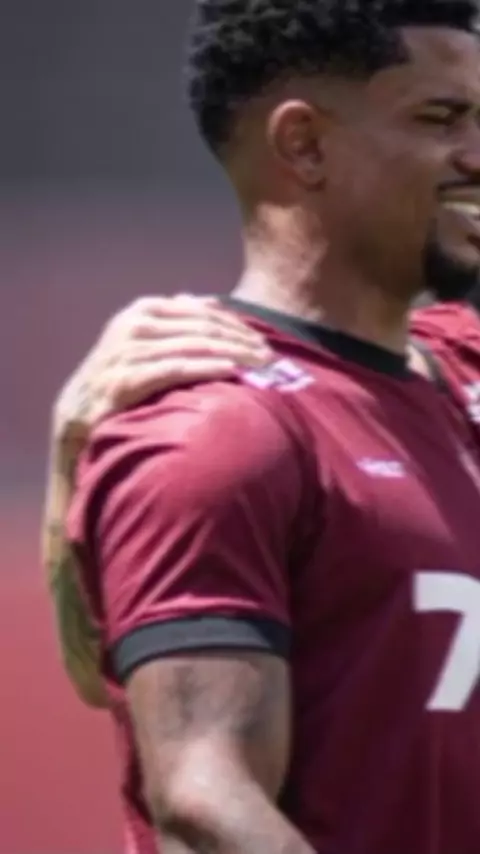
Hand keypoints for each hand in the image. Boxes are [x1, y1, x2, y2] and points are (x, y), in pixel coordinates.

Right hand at [53, 294, 272, 443]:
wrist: (76, 416)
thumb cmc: (118, 379)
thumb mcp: (142, 342)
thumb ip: (173, 323)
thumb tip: (207, 302)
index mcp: (143, 311)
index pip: (203, 313)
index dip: (238, 326)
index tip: (266, 342)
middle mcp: (134, 325)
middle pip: (204, 328)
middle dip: (241, 341)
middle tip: (271, 358)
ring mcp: (128, 351)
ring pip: (195, 346)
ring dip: (233, 355)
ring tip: (261, 366)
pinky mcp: (125, 380)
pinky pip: (176, 369)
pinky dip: (207, 368)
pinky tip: (232, 372)